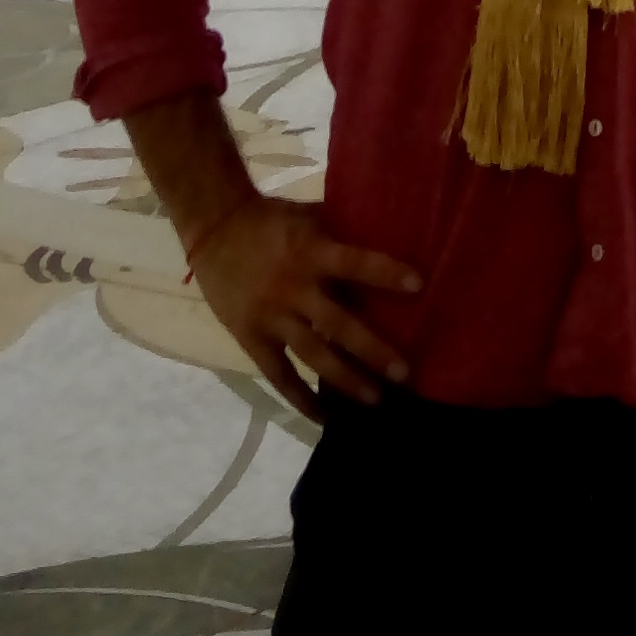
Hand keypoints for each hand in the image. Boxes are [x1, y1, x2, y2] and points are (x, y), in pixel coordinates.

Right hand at [186, 193, 421, 418]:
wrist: (215, 228)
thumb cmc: (271, 219)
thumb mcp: (309, 217)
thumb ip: (341, 234)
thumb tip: (387, 237)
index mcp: (311, 251)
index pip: (355, 263)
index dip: (385, 273)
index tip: (419, 286)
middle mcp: (294, 288)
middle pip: (339, 325)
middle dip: (374, 350)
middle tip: (406, 374)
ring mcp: (272, 317)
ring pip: (314, 356)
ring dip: (346, 380)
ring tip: (375, 400)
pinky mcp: (251, 338)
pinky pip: (279, 375)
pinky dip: (300, 398)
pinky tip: (323, 417)